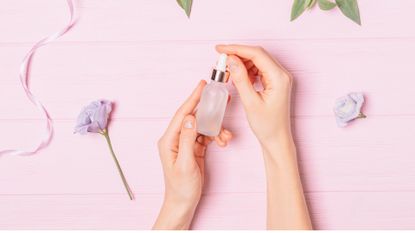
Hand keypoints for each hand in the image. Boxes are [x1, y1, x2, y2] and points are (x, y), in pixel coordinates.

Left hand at [153, 80, 231, 228]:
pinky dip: (217, 136)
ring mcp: (186, 142)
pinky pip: (207, 135)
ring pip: (203, 126)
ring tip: (226, 137)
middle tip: (221, 98)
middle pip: (193, 116)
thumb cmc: (181, 187)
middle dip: (208, 109)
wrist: (183, 202)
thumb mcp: (184, 164)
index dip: (192, 99)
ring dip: (216, 129)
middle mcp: (176, 138)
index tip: (202, 86)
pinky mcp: (194, 147)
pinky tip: (223, 141)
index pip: (182, 115)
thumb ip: (187, 140)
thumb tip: (191, 119)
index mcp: (169, 140)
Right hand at [217, 45, 311, 228]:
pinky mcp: (274, 83)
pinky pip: (258, 70)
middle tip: (220, 58)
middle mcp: (281, 75)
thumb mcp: (250, 102)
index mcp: (279, 77)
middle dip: (237, 54)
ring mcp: (278, 78)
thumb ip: (240, 79)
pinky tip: (236, 76)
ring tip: (226, 71)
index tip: (220, 49)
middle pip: (257, 55)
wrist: (276, 139)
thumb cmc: (267, 126)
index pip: (256, 54)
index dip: (236, 49)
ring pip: (257, 61)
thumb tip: (231, 60)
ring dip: (241, 62)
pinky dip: (246, 70)